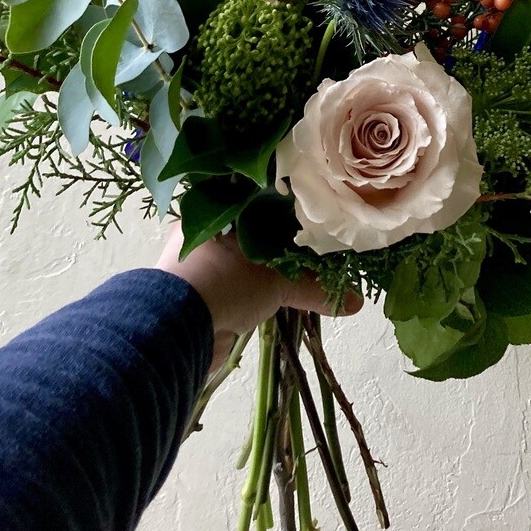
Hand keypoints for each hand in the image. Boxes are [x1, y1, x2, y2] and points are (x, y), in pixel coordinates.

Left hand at [154, 224, 359, 370]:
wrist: (174, 329)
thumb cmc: (222, 281)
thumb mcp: (277, 281)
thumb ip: (314, 288)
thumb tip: (355, 301)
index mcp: (214, 209)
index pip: (256, 200)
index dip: (285, 209)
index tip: (313, 216)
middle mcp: (201, 232)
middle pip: (250, 233)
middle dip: (277, 244)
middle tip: (312, 248)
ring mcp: (194, 264)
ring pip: (241, 262)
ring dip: (264, 272)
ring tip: (299, 276)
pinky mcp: (194, 295)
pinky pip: (232, 287)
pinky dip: (251, 294)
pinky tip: (271, 299)